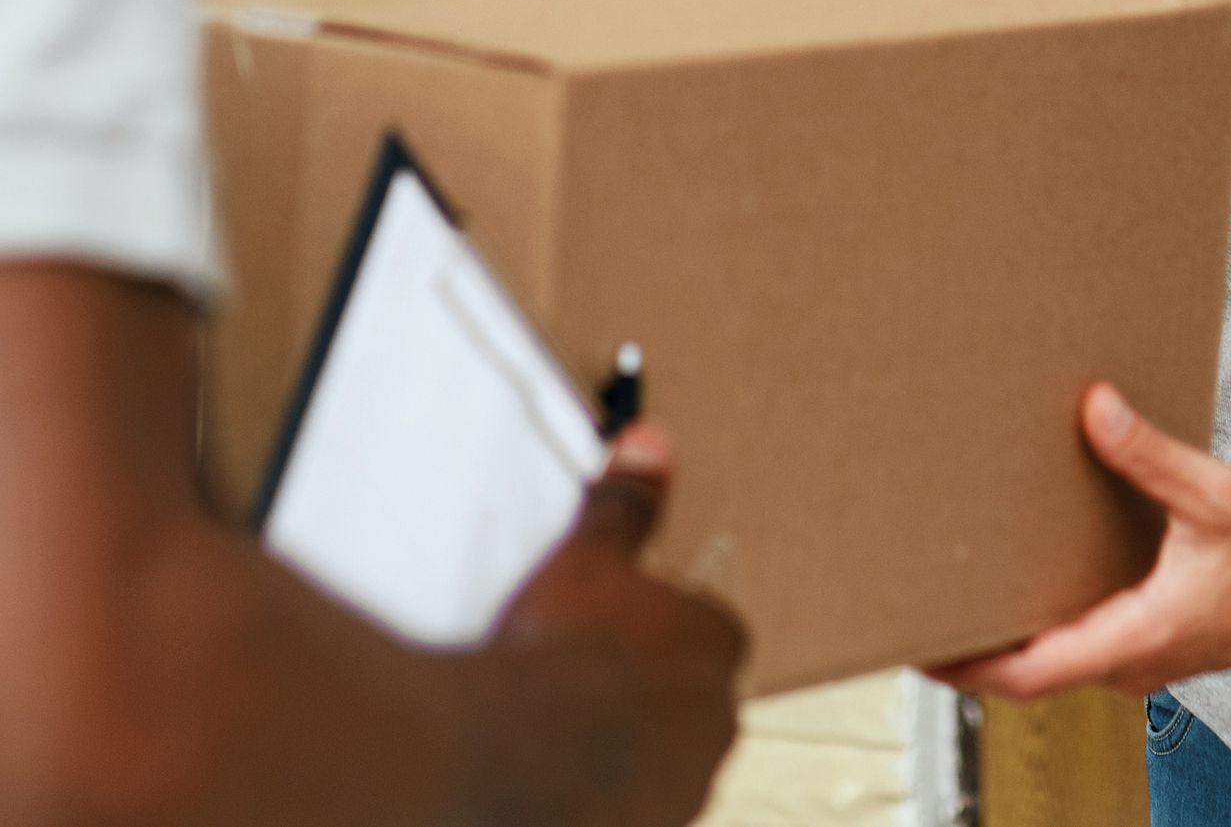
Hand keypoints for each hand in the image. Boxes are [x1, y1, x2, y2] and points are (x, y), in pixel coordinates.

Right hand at [495, 427, 746, 826]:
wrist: (513, 754)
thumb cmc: (557, 648)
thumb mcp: (587, 554)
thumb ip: (625, 502)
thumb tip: (651, 442)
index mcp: (716, 645)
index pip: (708, 627)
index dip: (659, 625)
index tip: (614, 626)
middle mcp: (717, 720)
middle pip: (693, 694)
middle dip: (650, 686)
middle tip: (586, 672)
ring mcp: (686, 784)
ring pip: (669, 754)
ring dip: (632, 743)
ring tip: (565, 726)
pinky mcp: (651, 825)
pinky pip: (638, 802)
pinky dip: (611, 791)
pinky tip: (559, 771)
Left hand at [929, 385, 1230, 698]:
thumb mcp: (1216, 495)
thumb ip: (1150, 455)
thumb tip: (1093, 407)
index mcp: (1138, 639)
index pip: (1029, 674)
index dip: (967, 666)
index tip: (918, 643)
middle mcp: (1131, 662)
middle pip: (1026, 672)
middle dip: (968, 647)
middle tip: (912, 603)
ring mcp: (1140, 658)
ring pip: (1052, 661)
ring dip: (1004, 634)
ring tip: (955, 586)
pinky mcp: (1150, 642)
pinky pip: (1078, 644)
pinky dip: (1041, 622)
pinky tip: (1024, 576)